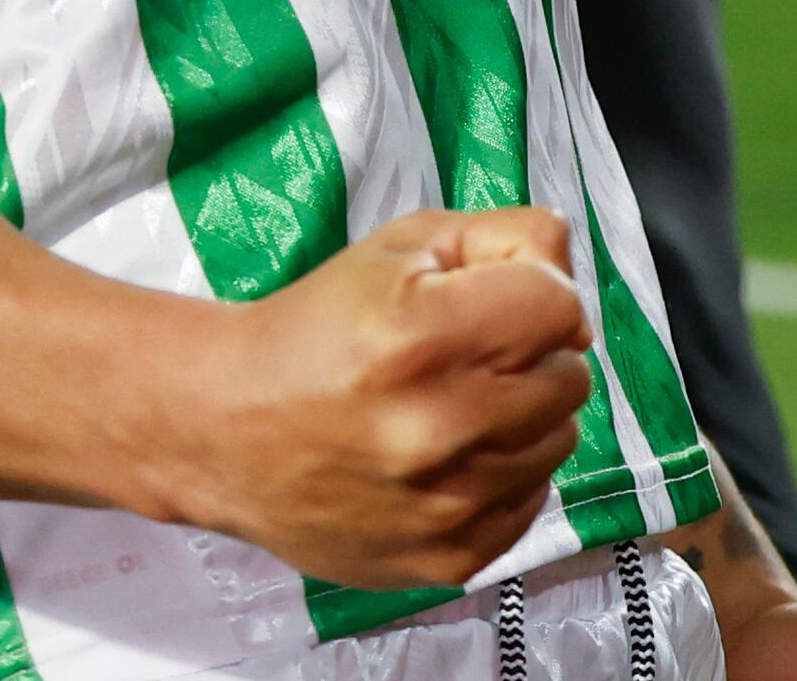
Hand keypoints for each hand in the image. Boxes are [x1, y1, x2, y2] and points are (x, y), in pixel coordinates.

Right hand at [151, 206, 594, 590]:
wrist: (226, 431)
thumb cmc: (310, 330)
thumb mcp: (394, 249)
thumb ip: (495, 237)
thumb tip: (566, 267)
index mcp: (428, 335)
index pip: (561, 305)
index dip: (531, 291)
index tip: (491, 300)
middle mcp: (446, 427)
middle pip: (570, 376)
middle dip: (530, 354)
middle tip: (468, 354)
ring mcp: (452, 504)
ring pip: (559, 442)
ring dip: (521, 417)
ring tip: (454, 406)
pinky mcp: (452, 558)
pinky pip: (531, 502)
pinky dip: (504, 474)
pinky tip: (450, 457)